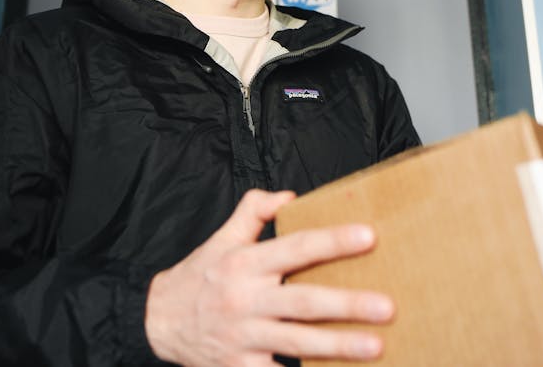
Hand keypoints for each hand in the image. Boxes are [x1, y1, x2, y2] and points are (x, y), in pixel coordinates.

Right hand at [144, 189, 393, 365]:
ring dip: (337, 346)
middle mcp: (245, 299)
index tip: (368, 236)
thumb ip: (254, 211)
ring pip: (296, 341)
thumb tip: (291, 195)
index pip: (296, 246)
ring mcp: (242, 336)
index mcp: (246, 262)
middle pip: (302, 301)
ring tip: (376, 346)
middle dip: (346, 304)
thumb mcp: (222, 238)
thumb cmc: (199, 276)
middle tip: (386, 306)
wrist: (156, 321)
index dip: (332, 241)